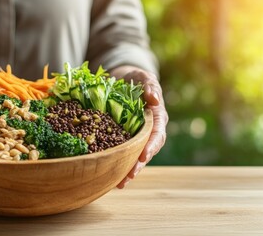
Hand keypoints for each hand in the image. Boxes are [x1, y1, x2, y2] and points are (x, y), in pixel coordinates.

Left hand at [110, 66, 167, 188]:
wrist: (123, 79)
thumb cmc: (136, 78)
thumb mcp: (143, 78)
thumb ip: (149, 85)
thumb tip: (154, 98)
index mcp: (156, 118)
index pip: (157, 135)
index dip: (151, 147)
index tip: (143, 156)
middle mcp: (148, 130)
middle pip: (145, 151)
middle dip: (138, 165)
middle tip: (129, 177)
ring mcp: (135, 136)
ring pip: (133, 156)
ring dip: (127, 170)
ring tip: (119, 184)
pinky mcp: (122, 138)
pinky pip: (120, 152)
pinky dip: (115, 163)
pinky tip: (106, 175)